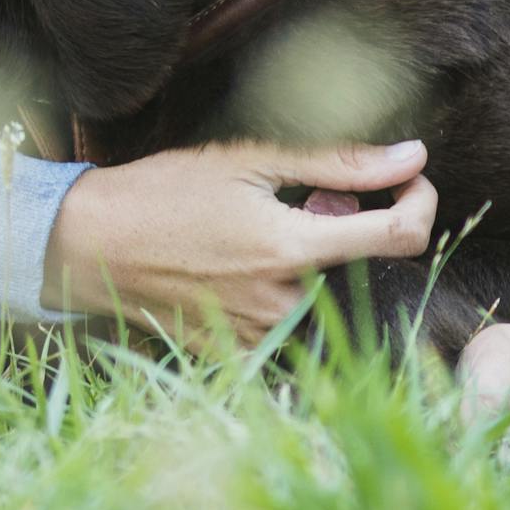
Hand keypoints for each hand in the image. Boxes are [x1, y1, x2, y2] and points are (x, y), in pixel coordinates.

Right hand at [40, 136, 436, 341]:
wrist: (90, 245)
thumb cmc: (164, 191)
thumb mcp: (247, 159)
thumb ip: (338, 162)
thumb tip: (414, 154)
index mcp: (291, 247)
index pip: (401, 236)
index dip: (420, 203)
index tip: (409, 180)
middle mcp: (285, 300)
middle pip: (360, 264)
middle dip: (350, 224)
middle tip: (304, 197)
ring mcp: (263, 334)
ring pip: (325, 292)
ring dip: (314, 259)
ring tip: (263, 229)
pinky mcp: (240, 355)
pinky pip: (290, 325)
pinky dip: (282, 291)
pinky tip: (242, 265)